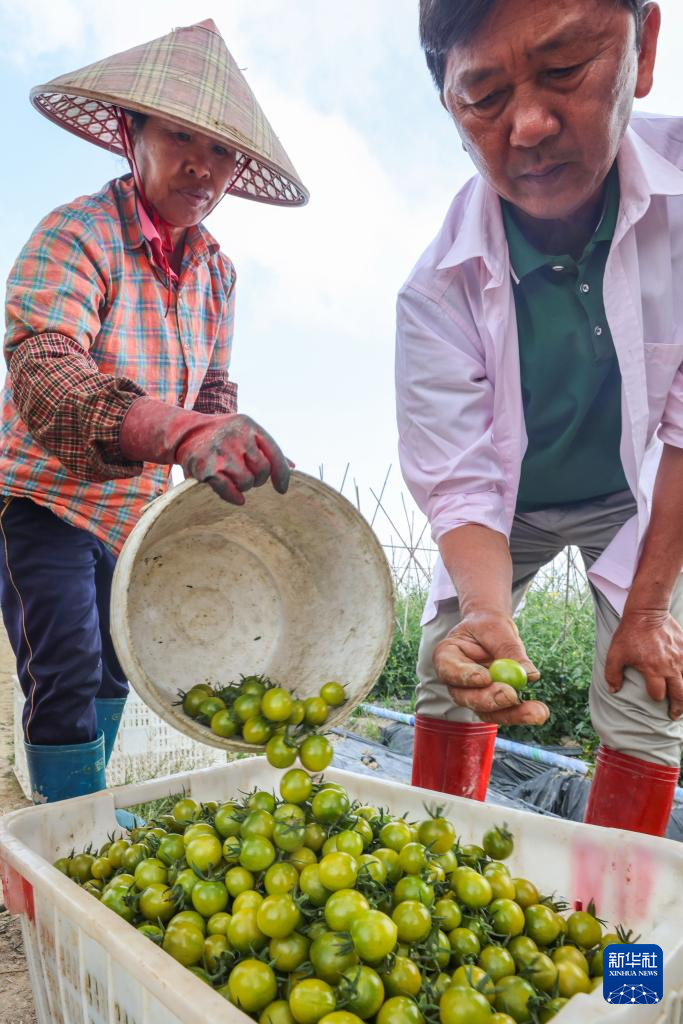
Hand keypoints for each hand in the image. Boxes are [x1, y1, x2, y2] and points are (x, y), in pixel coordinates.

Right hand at [176, 413, 289, 504]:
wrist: (183, 432)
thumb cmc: (221, 435)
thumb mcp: (245, 432)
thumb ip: (267, 448)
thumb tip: (293, 467)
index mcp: (249, 426)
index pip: (275, 453)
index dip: (282, 475)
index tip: (282, 489)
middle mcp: (236, 436)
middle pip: (262, 471)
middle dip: (258, 479)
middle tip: (248, 478)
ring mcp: (221, 451)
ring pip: (247, 482)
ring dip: (244, 486)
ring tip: (235, 479)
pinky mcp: (206, 467)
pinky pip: (229, 490)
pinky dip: (234, 497)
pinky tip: (236, 498)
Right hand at [433, 610, 548, 724]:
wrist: (492, 633)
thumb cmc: (488, 626)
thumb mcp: (496, 628)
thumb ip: (509, 649)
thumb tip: (529, 674)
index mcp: (447, 656)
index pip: (449, 669)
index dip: (464, 676)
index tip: (485, 678)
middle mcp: (456, 682)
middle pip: (466, 697)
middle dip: (490, 700)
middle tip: (511, 695)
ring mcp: (472, 695)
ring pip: (486, 711)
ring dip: (512, 713)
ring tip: (538, 712)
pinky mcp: (491, 703)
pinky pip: (504, 712)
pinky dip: (522, 712)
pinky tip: (538, 712)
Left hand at [605, 608, 682, 719]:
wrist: (647, 612)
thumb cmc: (630, 633)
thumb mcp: (615, 653)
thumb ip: (612, 673)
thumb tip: (613, 690)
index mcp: (653, 669)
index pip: (658, 694)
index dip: (655, 698)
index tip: (654, 697)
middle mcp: (670, 667)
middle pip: (679, 695)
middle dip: (677, 708)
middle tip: (674, 715)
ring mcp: (681, 658)